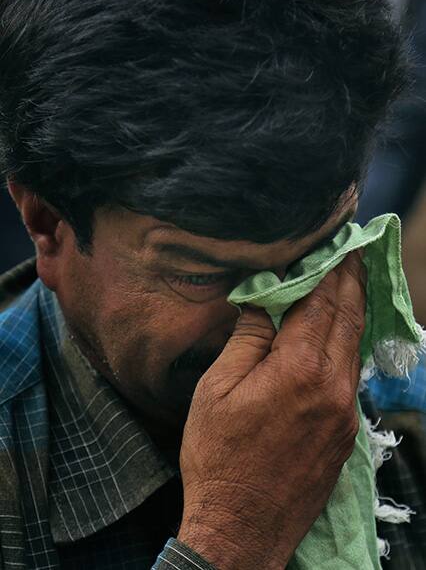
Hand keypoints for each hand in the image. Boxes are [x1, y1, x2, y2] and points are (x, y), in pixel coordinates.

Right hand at [177, 251, 365, 569]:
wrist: (241, 526)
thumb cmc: (218, 455)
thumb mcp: (217, 389)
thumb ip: (246, 339)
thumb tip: (261, 302)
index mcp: (299, 370)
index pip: (321, 304)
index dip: (327, 271)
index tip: (333, 247)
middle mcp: (333, 387)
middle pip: (347, 319)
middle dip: (350, 282)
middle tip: (349, 255)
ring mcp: (345, 413)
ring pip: (354, 347)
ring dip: (352, 312)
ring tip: (347, 285)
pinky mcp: (346, 433)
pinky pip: (352, 376)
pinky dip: (348, 345)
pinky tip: (338, 336)